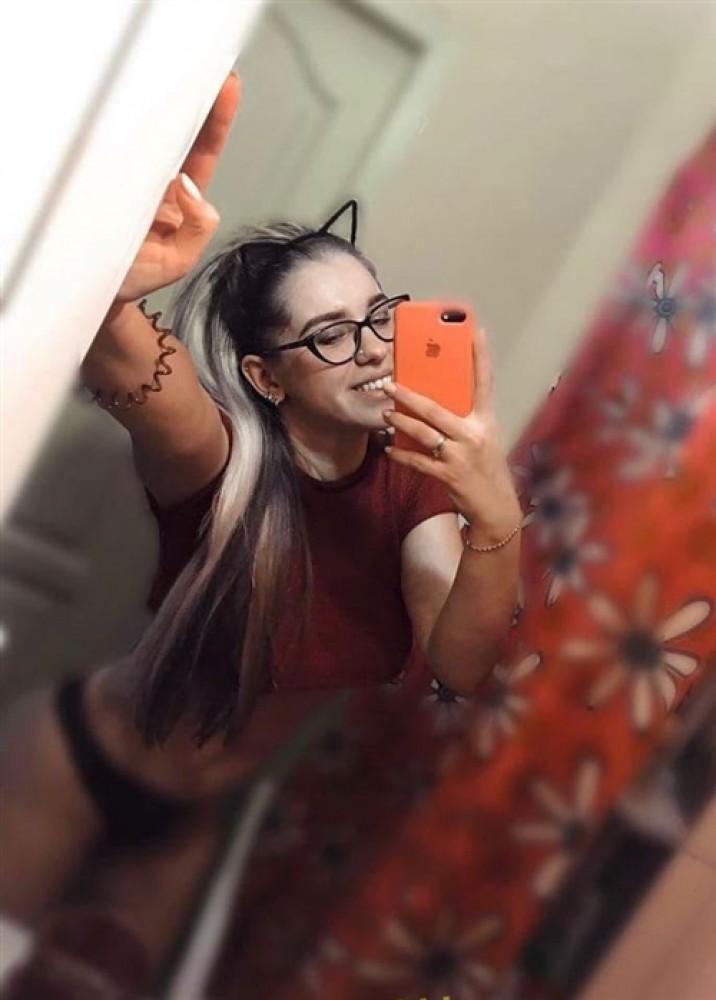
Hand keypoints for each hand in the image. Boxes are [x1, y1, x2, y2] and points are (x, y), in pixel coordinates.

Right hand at [114, 72, 240, 303]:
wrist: (98, 291)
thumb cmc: (137, 276)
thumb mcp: (178, 263)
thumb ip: (196, 231)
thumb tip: (195, 193)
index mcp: (181, 198)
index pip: (202, 153)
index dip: (216, 122)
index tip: (226, 91)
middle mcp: (159, 182)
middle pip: (180, 134)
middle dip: (195, 102)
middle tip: (207, 75)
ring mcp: (133, 177)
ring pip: (151, 137)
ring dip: (162, 111)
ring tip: (176, 87)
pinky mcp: (108, 177)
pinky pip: (121, 150)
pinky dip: (127, 132)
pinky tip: (135, 116)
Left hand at [383, 326, 520, 544]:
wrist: (496, 508)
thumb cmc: (487, 469)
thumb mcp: (484, 439)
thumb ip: (465, 420)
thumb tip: (435, 402)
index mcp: (486, 422)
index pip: (484, 382)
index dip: (480, 356)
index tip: (474, 330)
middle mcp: (474, 436)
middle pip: (436, 408)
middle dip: (409, 395)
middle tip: (390, 383)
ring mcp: (460, 456)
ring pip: (423, 433)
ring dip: (400, 422)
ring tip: (385, 413)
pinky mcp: (448, 476)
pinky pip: (417, 461)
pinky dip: (401, 454)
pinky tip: (388, 448)